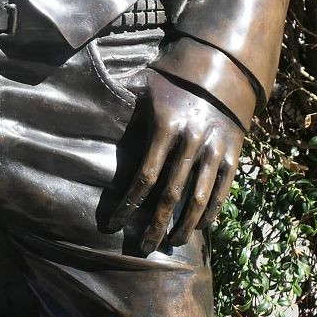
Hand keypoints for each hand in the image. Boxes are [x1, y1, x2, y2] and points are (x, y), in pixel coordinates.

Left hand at [107, 72, 246, 252]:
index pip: (144, 176)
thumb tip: (83, 96)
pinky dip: (210, 213)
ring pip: (199, 199)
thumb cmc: (174, 81)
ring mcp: (215, 150)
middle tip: (143, 246)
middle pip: (171, 195)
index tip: (115, 223)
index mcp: (167, 127)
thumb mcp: (144, 83)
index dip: (129, 203)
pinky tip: (198, 228)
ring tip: (171, 243)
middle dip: (156, 225)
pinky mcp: (233, 155)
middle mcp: (192, 141)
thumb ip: (119, 95)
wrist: (224, 70)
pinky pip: (221, 191)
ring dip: (184, 226)